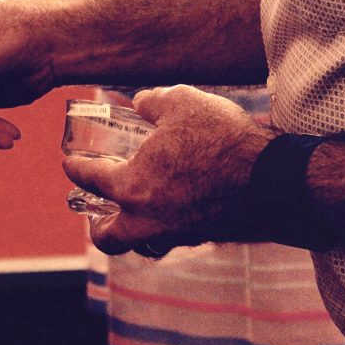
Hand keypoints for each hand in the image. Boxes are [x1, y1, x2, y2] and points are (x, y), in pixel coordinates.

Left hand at [62, 85, 274, 256]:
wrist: (273, 180)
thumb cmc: (223, 140)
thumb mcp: (182, 103)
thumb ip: (152, 101)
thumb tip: (140, 102)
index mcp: (132, 187)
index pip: (91, 179)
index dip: (76, 168)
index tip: (71, 164)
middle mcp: (147, 219)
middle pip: (108, 237)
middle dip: (98, 227)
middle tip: (97, 215)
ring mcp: (175, 234)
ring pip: (142, 243)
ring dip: (133, 232)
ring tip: (135, 216)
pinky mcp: (203, 238)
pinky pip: (172, 240)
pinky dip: (165, 229)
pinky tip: (175, 210)